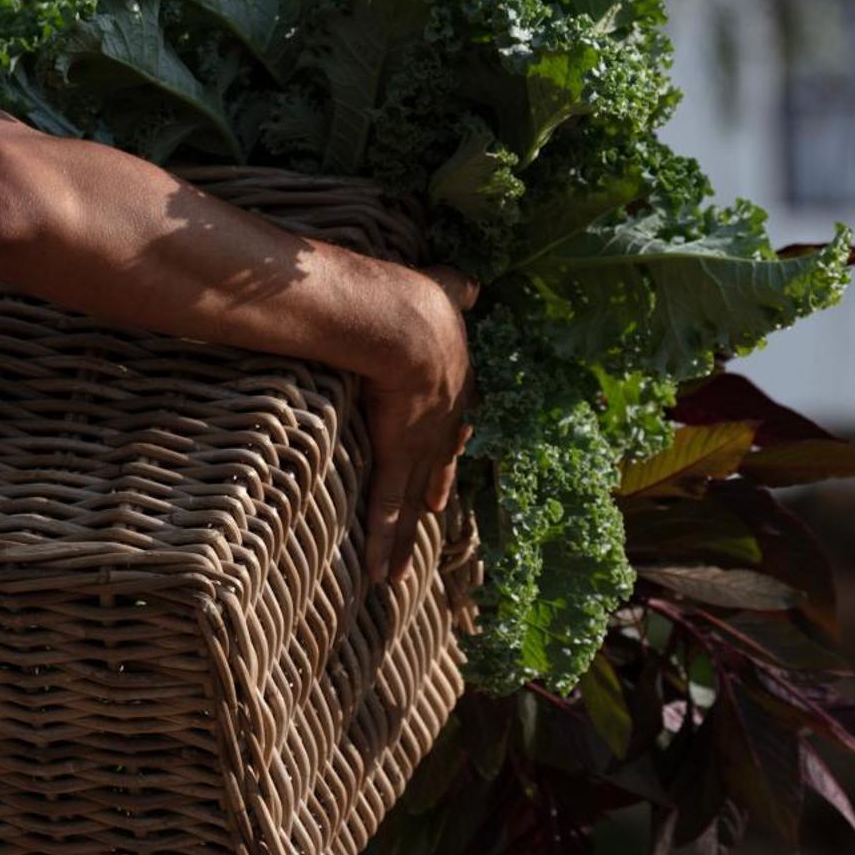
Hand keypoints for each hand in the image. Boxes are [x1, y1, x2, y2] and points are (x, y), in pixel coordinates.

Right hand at [358, 264, 479, 585]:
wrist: (401, 324)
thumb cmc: (416, 300)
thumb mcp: (445, 289)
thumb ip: (457, 287)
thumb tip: (471, 281)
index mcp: (455, 380)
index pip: (455, 416)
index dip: (452, 436)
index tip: (452, 450)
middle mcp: (445, 421)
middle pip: (440, 463)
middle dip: (436, 487)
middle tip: (437, 510)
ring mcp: (422, 445)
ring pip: (413, 500)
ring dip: (407, 538)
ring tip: (401, 571)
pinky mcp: (397, 458)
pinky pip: (389, 509)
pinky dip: (386, 542)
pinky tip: (383, 573)